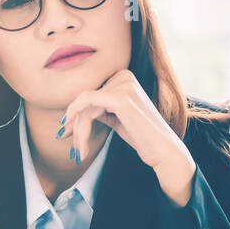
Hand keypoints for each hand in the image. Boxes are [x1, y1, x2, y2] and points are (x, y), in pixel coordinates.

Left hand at [61, 69, 194, 205]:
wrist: (163, 150)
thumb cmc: (142, 137)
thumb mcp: (116, 118)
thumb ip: (99, 110)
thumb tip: (71, 115)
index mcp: (124, 78)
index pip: (91, 94)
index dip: (74, 115)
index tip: (66, 133)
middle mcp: (124, 76)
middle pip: (85, 99)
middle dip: (75, 125)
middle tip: (72, 149)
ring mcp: (123, 85)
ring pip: (84, 105)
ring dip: (78, 131)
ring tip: (80, 152)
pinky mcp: (120, 98)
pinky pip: (87, 105)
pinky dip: (79, 125)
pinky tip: (81, 144)